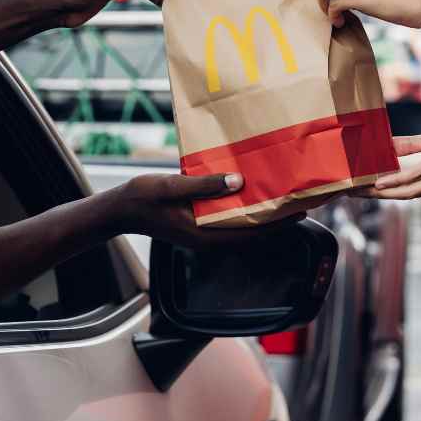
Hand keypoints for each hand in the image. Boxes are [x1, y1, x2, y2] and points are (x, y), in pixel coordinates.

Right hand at [111, 172, 301, 248]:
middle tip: (299, 203)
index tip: (299, 214)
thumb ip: (205, 185)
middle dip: (276, 221)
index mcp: (205, 235)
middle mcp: (209, 238)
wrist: (120, 208)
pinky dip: (245, 211)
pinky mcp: (200, 226)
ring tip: (282, 199)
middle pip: (251, 233)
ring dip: (262, 216)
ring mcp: (204, 234)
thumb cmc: (144, 197)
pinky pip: (229, 222)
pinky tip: (253, 195)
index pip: (251, 234)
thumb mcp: (173, 186)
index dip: (277, 225)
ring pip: (241, 228)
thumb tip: (239, 182)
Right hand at [368, 105, 420, 198]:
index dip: (388, 193)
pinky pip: (416, 176)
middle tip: (353, 194)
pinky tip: (378, 182)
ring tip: (359, 191)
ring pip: (408, 191)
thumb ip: (415, 145)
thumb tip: (389, 145)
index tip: (365, 191)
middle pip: (406, 196)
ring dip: (381, 192)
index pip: (413, 191)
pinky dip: (395, 180)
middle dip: (378, 197)